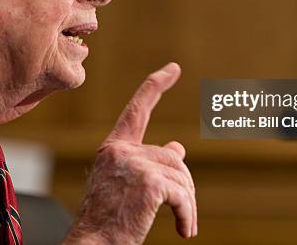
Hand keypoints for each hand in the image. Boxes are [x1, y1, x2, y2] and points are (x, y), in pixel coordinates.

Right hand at [64, 62, 196, 243]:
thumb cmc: (108, 220)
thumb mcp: (126, 186)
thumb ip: (150, 164)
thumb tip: (179, 146)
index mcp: (113, 148)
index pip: (137, 109)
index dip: (156, 86)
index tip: (173, 69)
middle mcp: (121, 151)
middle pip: (173, 157)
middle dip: (184, 186)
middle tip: (185, 213)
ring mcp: (134, 164)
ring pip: (181, 176)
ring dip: (187, 204)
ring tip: (184, 225)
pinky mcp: (149, 182)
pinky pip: (182, 195)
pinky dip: (188, 215)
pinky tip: (185, 230)